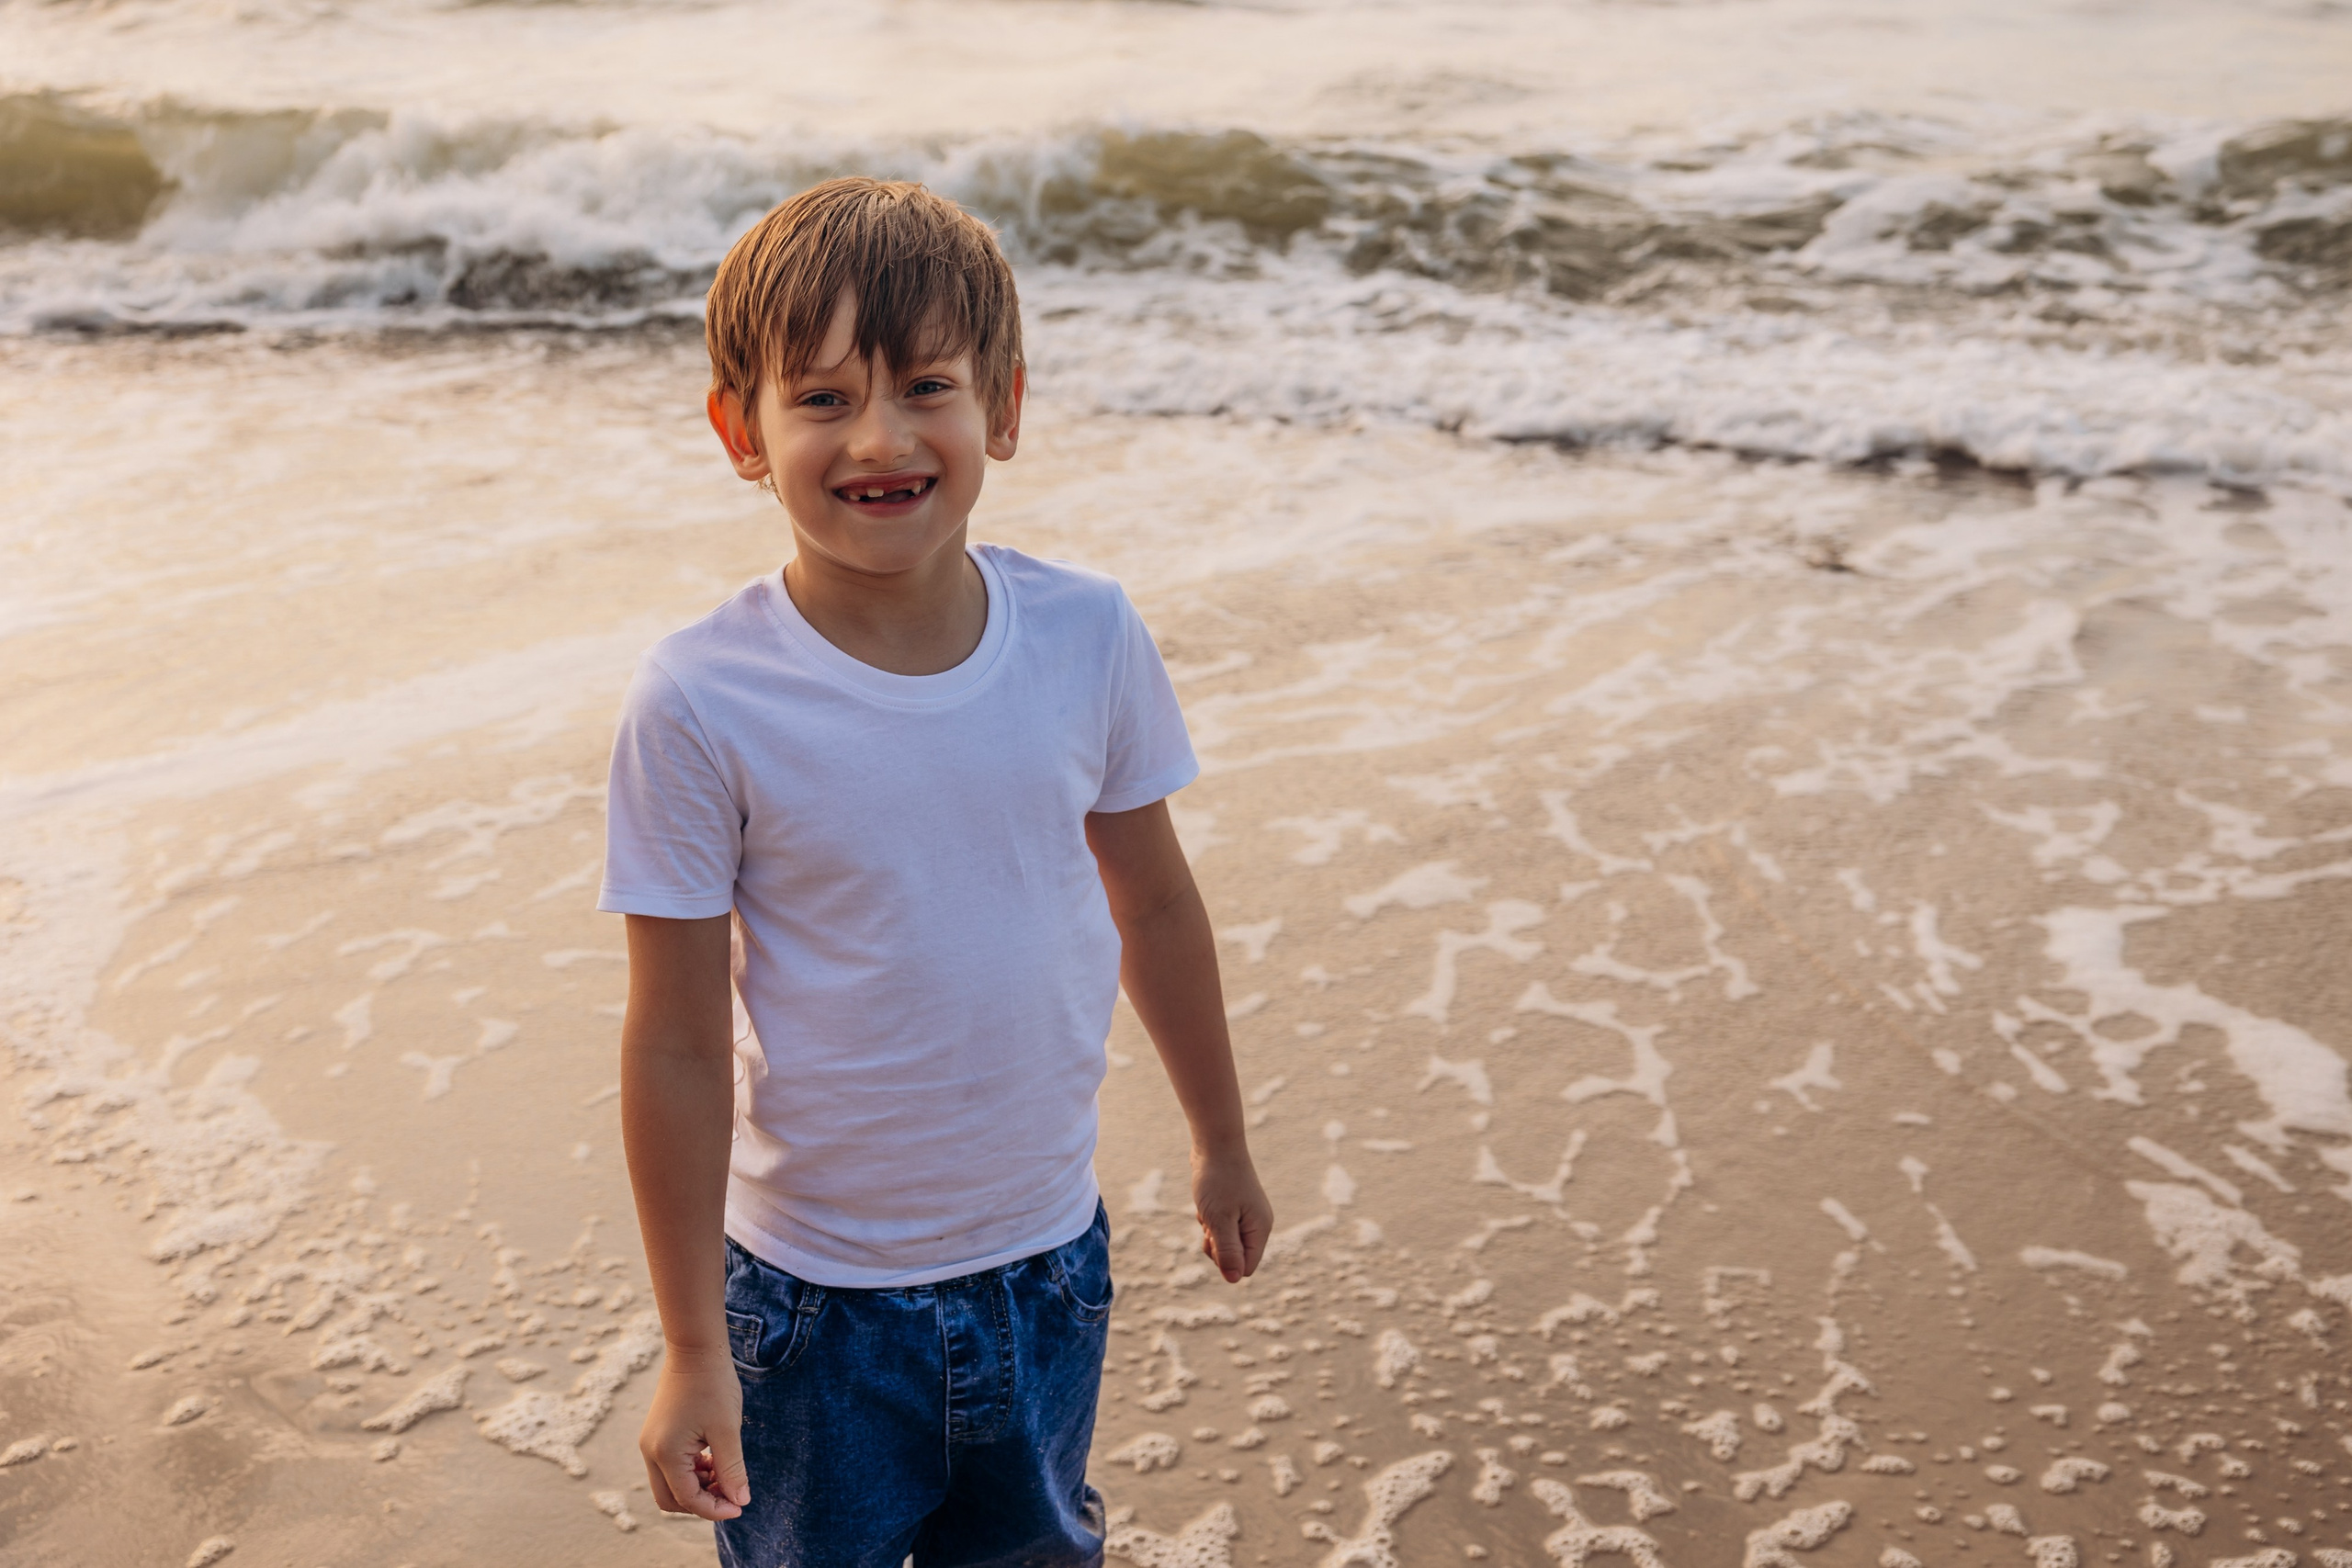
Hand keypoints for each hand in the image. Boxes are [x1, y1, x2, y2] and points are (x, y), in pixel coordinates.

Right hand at [639, 1347, 750, 1520]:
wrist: (695, 1348)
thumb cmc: (713, 1385)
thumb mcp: (728, 1429)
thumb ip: (732, 1469)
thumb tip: (741, 1502)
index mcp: (665, 1453)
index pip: (688, 1498)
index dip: (715, 1509)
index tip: (740, 1506)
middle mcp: (651, 1452)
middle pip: (671, 1499)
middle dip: (702, 1502)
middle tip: (731, 1493)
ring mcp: (651, 1443)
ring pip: (671, 1484)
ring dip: (698, 1487)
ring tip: (726, 1473)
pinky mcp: (658, 1435)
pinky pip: (671, 1466)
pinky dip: (692, 1472)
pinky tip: (714, 1461)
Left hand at [1193, 1148, 1272, 1283]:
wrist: (1215, 1144)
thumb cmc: (1217, 1180)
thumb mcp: (1219, 1219)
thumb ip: (1227, 1250)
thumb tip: (1234, 1279)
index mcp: (1260, 1229)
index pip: (1246, 1268)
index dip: (1226, 1261)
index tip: (1215, 1237)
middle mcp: (1257, 1224)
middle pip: (1234, 1257)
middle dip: (1216, 1245)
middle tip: (1209, 1223)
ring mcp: (1246, 1215)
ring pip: (1224, 1241)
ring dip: (1210, 1230)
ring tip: (1208, 1208)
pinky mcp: (1234, 1207)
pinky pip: (1219, 1226)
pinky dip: (1208, 1218)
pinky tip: (1206, 1201)